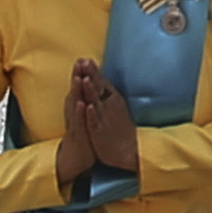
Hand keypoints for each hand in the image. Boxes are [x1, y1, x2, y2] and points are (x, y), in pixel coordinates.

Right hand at [52, 61, 111, 200]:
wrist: (75, 161)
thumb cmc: (83, 139)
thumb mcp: (85, 119)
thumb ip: (85, 105)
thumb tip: (87, 93)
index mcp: (78, 110)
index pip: (80, 89)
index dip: (82, 74)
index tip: (84, 59)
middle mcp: (76, 115)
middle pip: (76, 93)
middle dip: (78, 76)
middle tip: (80, 61)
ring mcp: (77, 125)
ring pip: (76, 105)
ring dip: (78, 91)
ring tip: (80, 77)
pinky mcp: (79, 135)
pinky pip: (80, 123)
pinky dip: (80, 113)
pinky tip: (82, 103)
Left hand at [85, 62, 143, 176]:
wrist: (127, 153)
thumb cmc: (120, 130)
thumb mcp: (116, 107)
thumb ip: (108, 94)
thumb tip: (101, 81)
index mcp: (113, 99)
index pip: (102, 81)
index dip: (93, 71)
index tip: (85, 59)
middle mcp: (109, 105)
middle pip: (99, 87)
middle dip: (91, 75)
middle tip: (84, 61)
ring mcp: (105, 118)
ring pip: (96, 102)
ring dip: (90, 90)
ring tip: (84, 79)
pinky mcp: (100, 131)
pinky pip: (95, 121)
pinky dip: (92, 113)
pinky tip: (88, 106)